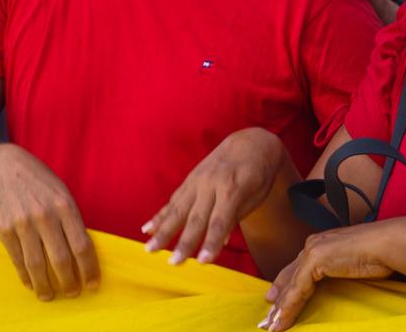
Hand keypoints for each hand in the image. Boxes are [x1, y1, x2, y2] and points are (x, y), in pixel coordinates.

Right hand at [0, 144, 99, 300]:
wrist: (1, 167)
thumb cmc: (38, 181)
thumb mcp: (61, 192)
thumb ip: (71, 220)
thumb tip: (82, 253)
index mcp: (65, 206)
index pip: (82, 246)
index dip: (89, 270)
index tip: (93, 284)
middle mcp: (45, 215)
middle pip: (61, 260)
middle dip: (69, 283)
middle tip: (73, 293)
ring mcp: (23, 223)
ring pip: (37, 265)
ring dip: (45, 287)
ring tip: (50, 296)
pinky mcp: (4, 230)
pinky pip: (18, 260)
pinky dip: (26, 276)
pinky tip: (31, 283)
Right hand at [142, 128, 287, 264]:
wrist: (250, 143)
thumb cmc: (258, 175)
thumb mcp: (255, 197)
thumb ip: (234, 218)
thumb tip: (220, 243)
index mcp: (233, 188)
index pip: (220, 221)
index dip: (211, 242)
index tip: (202, 262)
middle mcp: (211, 183)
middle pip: (195, 217)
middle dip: (183, 241)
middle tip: (172, 262)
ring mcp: (197, 180)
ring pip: (178, 209)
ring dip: (162, 230)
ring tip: (149, 249)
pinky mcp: (189, 179)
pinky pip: (172, 200)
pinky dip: (159, 215)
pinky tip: (147, 229)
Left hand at [259, 223, 393, 330]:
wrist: (386, 244)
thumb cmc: (379, 255)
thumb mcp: (352, 265)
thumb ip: (338, 271)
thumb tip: (337, 283)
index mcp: (320, 245)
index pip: (296, 269)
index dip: (284, 286)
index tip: (273, 300)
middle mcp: (312, 245)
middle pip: (288, 277)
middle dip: (277, 299)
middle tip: (267, 319)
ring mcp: (312, 251)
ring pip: (290, 285)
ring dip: (280, 309)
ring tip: (271, 326)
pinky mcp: (315, 260)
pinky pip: (297, 289)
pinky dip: (289, 306)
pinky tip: (282, 320)